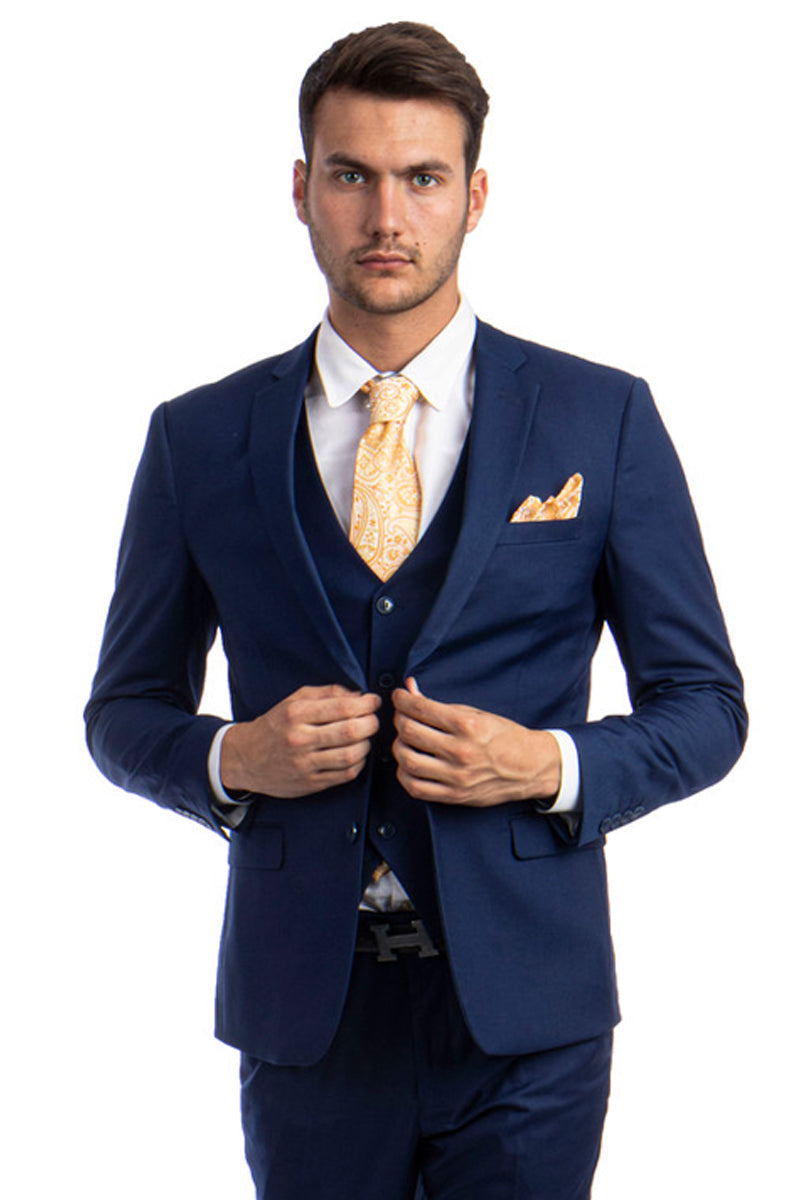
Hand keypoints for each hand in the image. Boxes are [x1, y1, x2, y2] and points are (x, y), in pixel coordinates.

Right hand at [220, 684, 380, 796]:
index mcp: (296, 714)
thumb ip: (326, 693)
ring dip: (367, 744)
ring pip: (351, 755)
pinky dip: (359, 763)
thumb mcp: (294, 700)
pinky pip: (345, 774)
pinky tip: (357, 754)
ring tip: (365, 737)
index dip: (366, 704)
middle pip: (351, 731)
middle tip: (373, 719)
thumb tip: (357, 695)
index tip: (374, 701)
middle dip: (371, 723)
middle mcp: (300, 739)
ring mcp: (305, 764)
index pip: (342, 707)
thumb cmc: (274, 726)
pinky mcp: (310, 783)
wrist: (246, 758)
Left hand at [392, 679, 560, 807]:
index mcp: (468, 726)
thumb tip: (412, 691)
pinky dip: (405, 773)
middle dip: (399, 719)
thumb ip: (442, 706)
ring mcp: (457, 776)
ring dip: (399, 746)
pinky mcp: (454, 795)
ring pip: (408, 760)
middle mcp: (461, 751)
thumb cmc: (504, 737)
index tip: (398, 697)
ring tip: (405, 740)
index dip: (402, 700)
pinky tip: (409, 764)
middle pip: (409, 732)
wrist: (530, 767)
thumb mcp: (476, 713)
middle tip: (402, 716)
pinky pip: (416, 787)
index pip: (421, 708)